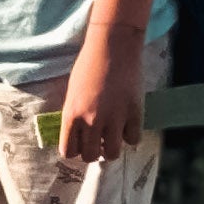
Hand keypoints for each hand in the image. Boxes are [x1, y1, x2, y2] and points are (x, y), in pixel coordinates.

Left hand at [58, 26, 147, 163]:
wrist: (113, 47)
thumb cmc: (89, 65)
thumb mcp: (73, 93)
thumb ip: (74, 115)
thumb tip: (80, 135)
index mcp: (71, 115)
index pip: (69, 151)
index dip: (75, 150)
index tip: (81, 144)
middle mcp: (92, 121)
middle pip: (90, 156)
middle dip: (94, 151)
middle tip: (98, 142)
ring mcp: (114, 118)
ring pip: (113, 153)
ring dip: (112, 148)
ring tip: (114, 137)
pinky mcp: (135, 113)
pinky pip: (132, 139)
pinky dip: (130, 136)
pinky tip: (128, 126)